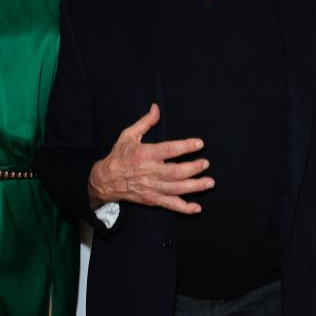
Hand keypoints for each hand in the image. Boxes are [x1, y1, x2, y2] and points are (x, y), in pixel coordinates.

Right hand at [88, 103, 213, 213]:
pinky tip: (197, 207)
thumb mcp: (128, 135)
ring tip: (209, 182)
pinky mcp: (152, 199)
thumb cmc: (119, 156)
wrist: (105, 180)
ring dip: (195, 187)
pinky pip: (170, 205)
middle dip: (193, 168)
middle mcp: (149, 172)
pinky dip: (184, 208)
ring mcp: (151, 187)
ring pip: (176, 189)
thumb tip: (156, 108)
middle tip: (206, 163)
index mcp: (144, 154)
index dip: (185, 147)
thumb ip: (145, 122)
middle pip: (175, 172)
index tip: (199, 143)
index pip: (168, 150)